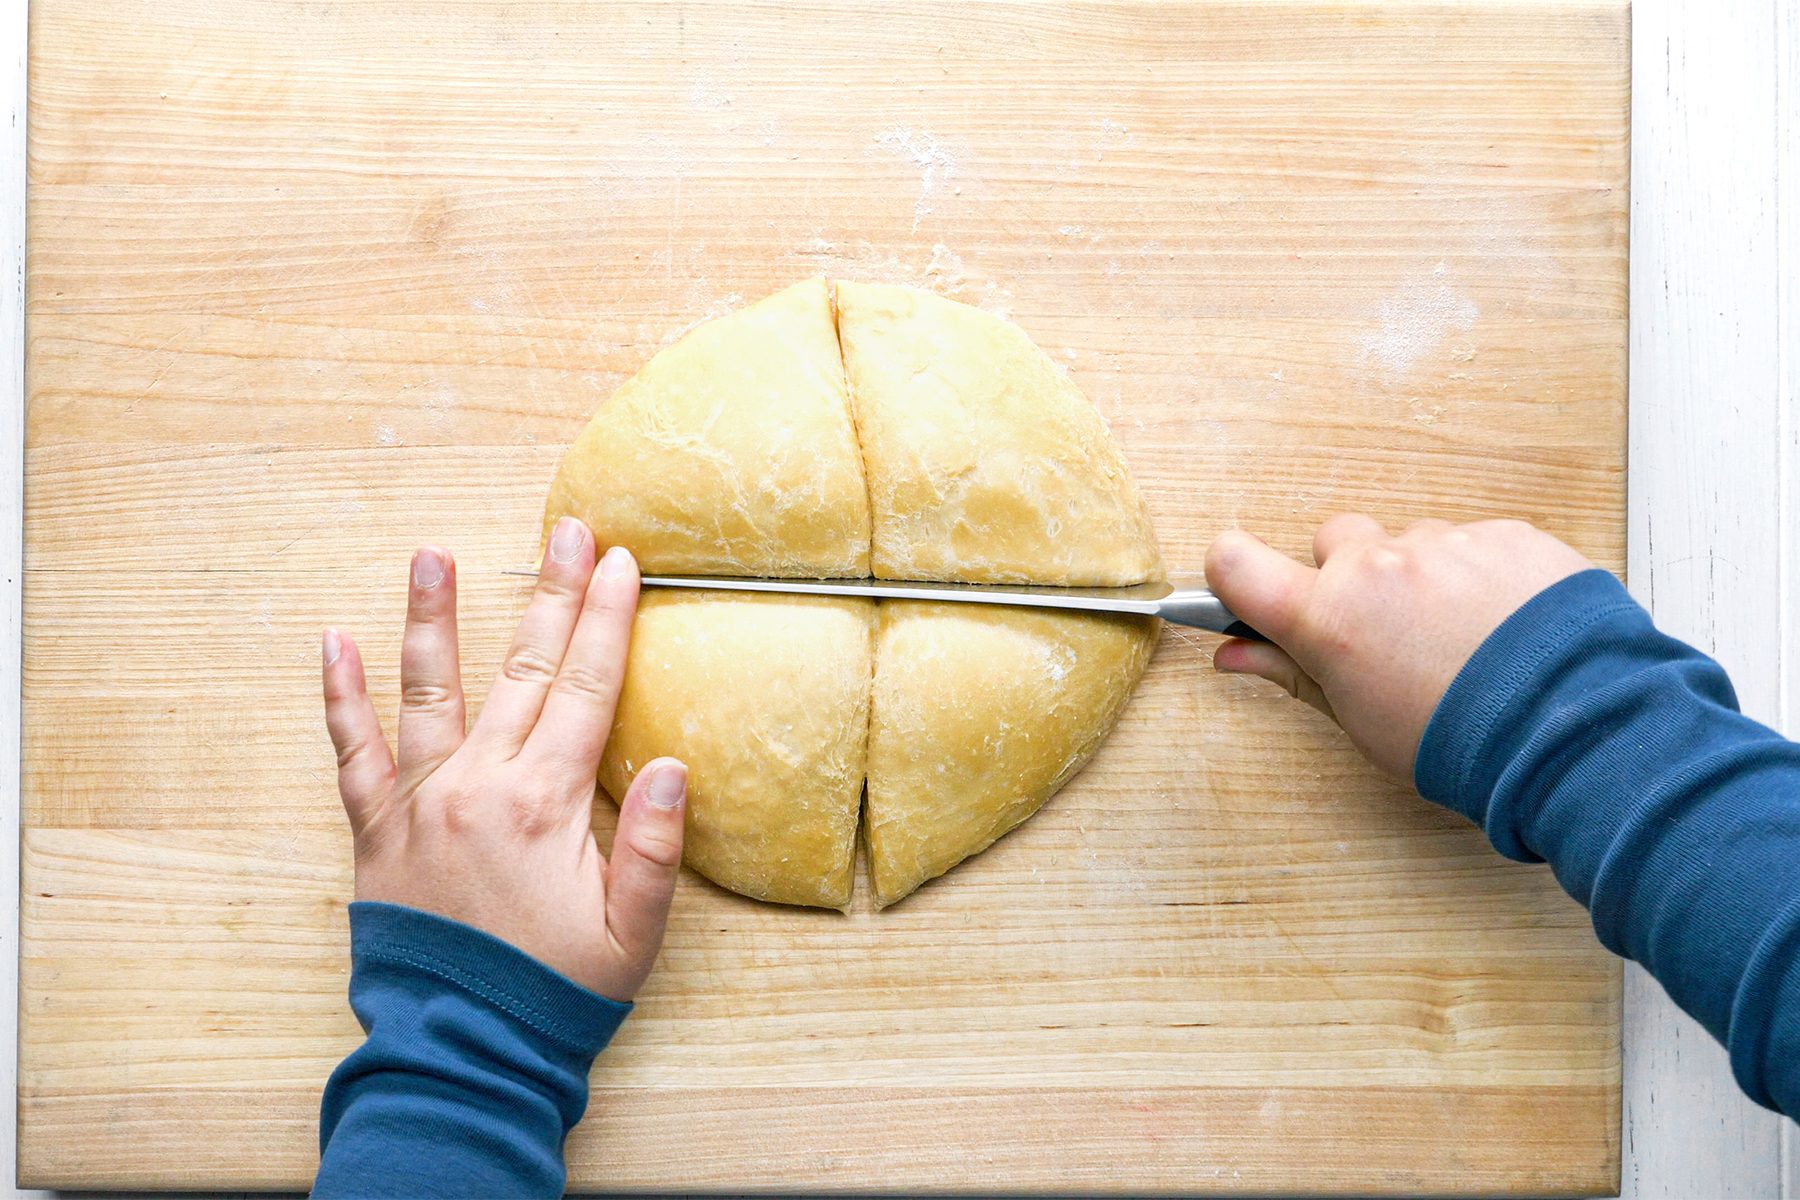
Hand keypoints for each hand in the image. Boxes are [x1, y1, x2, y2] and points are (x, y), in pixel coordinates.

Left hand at [321, 517, 685, 1001]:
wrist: (460, 1050)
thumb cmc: (554, 996)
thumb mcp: (632, 935)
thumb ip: (656, 849)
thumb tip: (678, 766)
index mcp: (545, 805)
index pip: (586, 689)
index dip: (607, 620)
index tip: (620, 562)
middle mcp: (479, 787)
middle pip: (524, 670)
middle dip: (551, 594)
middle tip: (566, 531)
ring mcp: (421, 803)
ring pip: (430, 692)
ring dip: (433, 619)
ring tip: (431, 555)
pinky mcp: (378, 832)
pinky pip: (354, 755)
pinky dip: (341, 699)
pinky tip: (334, 644)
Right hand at [1204, 517, 1592, 778]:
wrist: (1573, 730)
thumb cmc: (1461, 742)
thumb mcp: (1360, 720)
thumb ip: (1293, 673)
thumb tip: (1235, 654)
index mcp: (1329, 616)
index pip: (1235, 563)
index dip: (1233, 574)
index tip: (1250, 593)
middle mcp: (1378, 566)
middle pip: (1337, 543)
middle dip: (1353, 577)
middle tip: (1388, 634)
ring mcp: (1446, 544)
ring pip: (1413, 545)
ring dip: (1425, 578)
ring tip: (1466, 639)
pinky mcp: (1506, 535)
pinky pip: (1476, 544)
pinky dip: (1483, 577)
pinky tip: (1507, 627)